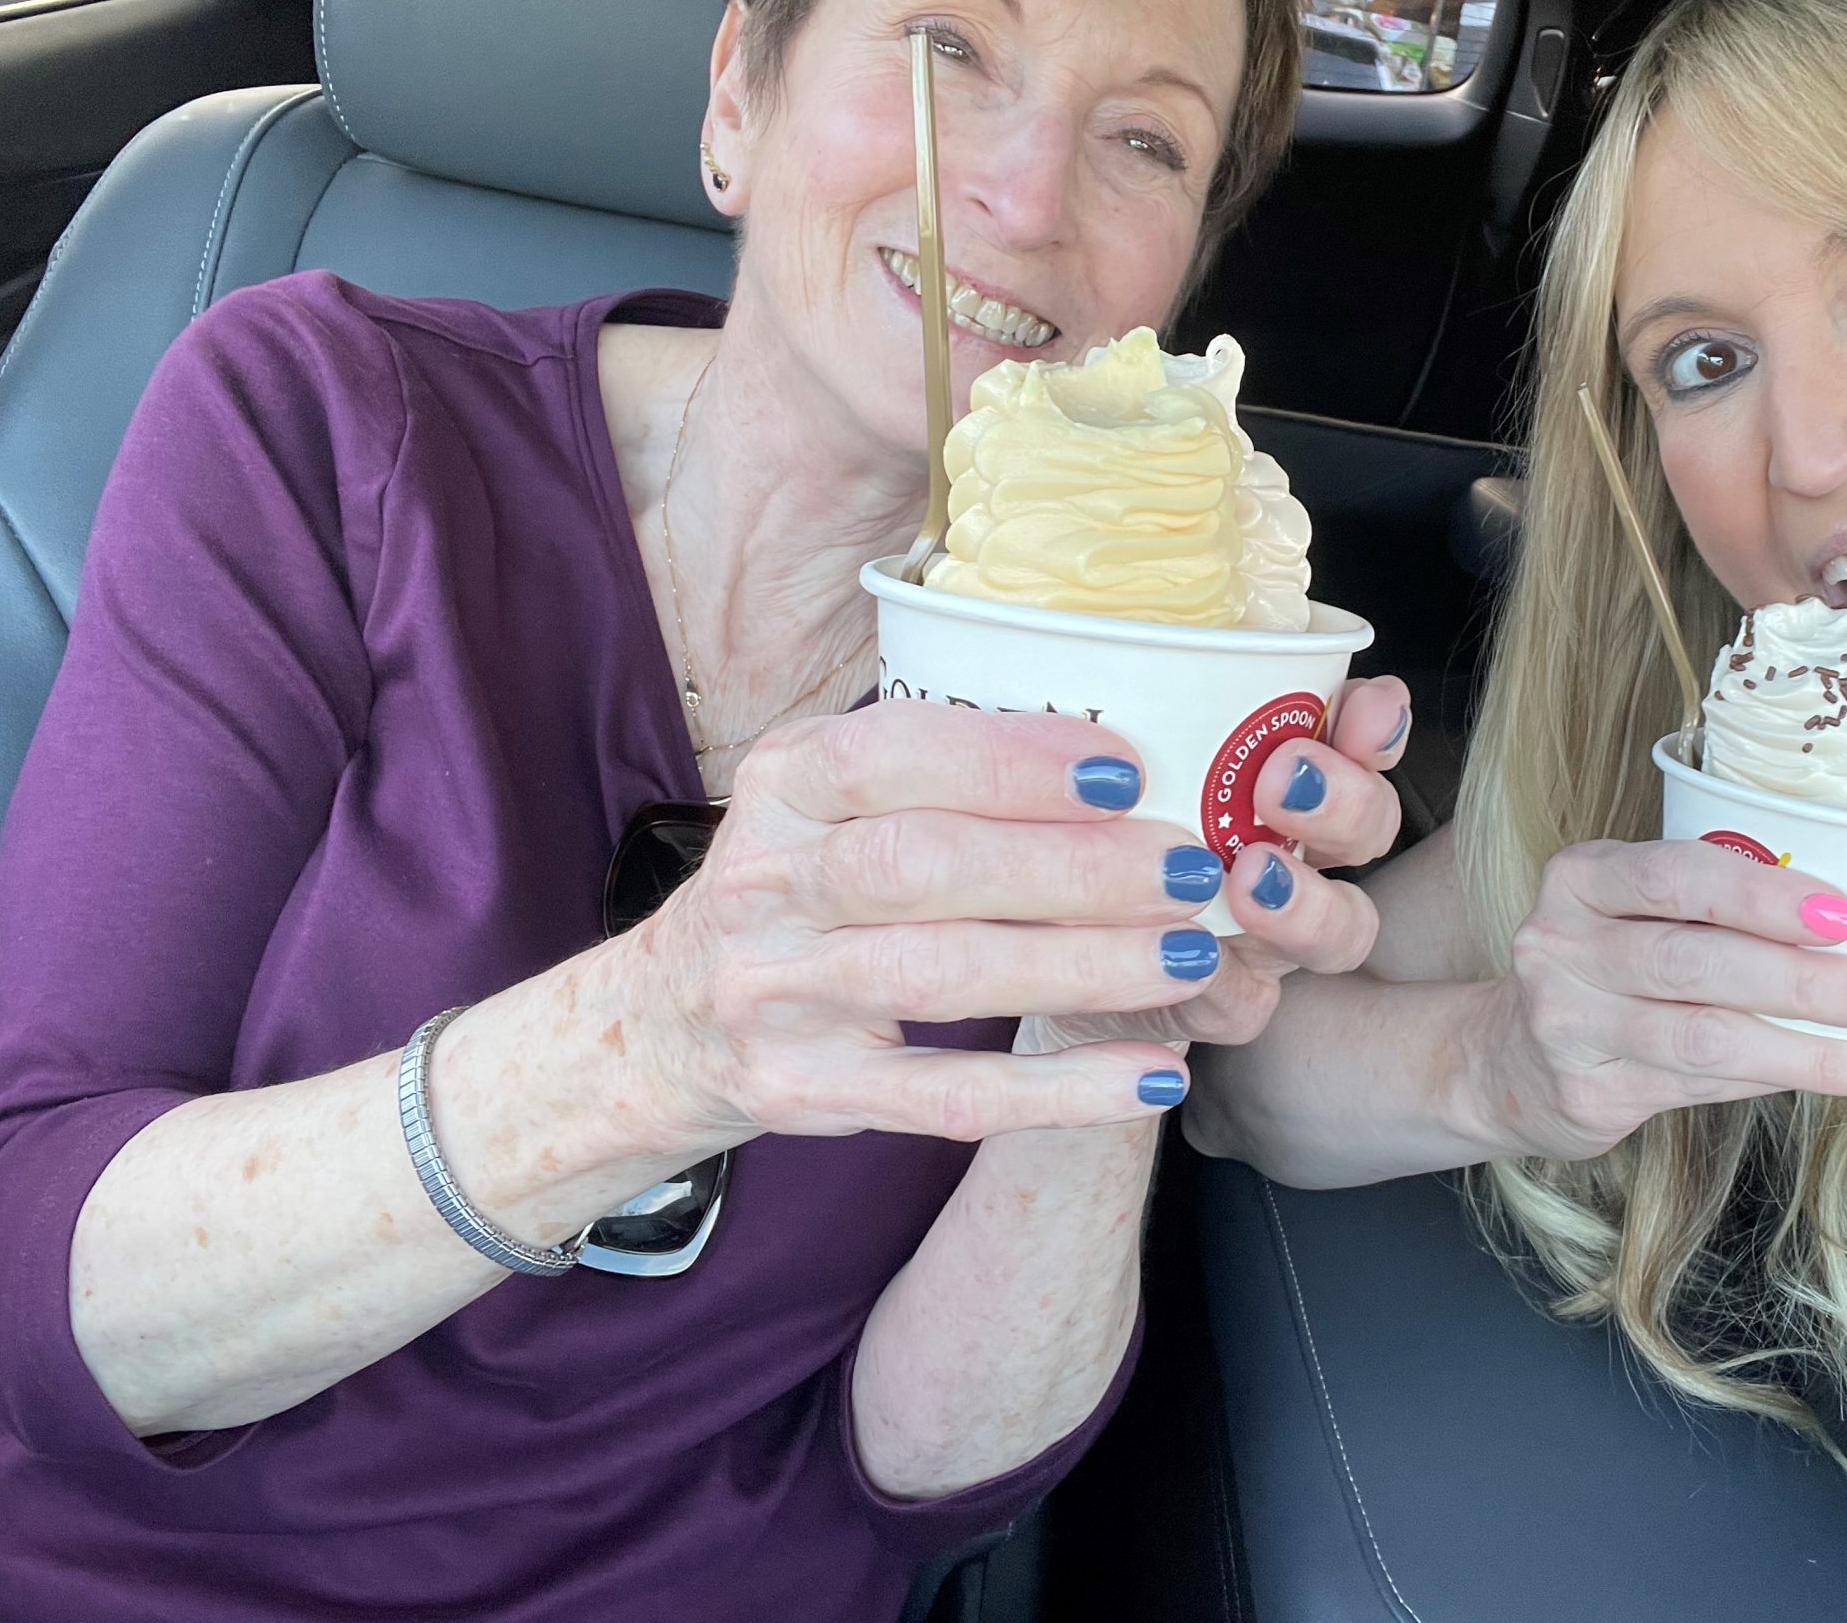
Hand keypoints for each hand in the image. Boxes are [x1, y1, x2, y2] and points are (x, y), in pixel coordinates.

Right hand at [630, 699, 1229, 1145]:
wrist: (656, 1027)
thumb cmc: (791, 889)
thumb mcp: (820, 799)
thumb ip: (930, 766)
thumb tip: (1110, 750)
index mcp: (783, 783)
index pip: (893, 754)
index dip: (1014, 761)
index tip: (1125, 770)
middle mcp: (766, 881)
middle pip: (925, 865)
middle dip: (1071, 867)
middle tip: (1187, 869)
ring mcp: (778, 993)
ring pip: (942, 975)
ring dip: (1083, 966)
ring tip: (1191, 955)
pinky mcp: (805, 1091)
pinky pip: (945, 1095)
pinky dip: (1058, 1091)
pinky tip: (1151, 1078)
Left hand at [1035, 675, 1414, 1052]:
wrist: (1011, 933)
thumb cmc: (1068, 811)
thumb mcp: (1091, 735)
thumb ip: (1132, 687)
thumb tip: (1124, 624)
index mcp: (1274, 775)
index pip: (1358, 741)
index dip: (1377, 727)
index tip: (1365, 706)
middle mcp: (1289, 850)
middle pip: (1368, 831)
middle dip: (1345, 801)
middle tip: (1285, 780)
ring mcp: (1265, 933)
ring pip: (1340, 929)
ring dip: (1309, 902)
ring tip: (1250, 876)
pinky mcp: (1212, 1001)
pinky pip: (1249, 1006)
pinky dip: (1231, 986)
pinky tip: (1196, 962)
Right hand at [1478, 838, 1846, 1161]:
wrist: (1505, 1061)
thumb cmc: (1605, 970)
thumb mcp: (1632, 915)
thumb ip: (1714, 913)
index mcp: (1580, 879)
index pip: (1678, 876)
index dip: (1767, 895)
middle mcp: (1561, 946)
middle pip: (1696, 961)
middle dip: (1808, 980)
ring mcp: (1568, 1026)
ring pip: (1706, 1037)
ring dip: (1814, 1050)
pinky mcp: (1589, 1094)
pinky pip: (1704, 1085)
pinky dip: (1779, 1078)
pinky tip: (1839, 1078)